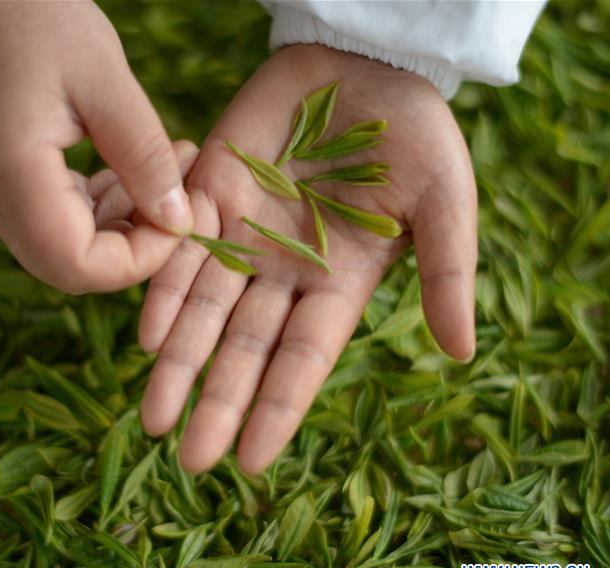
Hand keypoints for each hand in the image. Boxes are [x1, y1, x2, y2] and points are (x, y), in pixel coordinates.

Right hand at [0, 0, 193, 292]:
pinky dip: (91, 211)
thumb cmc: (41, 18)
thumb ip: (145, 157)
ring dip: (116, 228)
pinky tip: (120, 172)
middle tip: (176, 198)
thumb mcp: (109, 81)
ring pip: (59, 249)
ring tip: (157, 174)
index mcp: (10, 171)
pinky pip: (47, 222)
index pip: (76, 264)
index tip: (181, 218)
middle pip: (67, 267)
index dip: (137, 261)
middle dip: (132, 248)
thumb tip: (181, 222)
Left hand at [138, 45, 476, 474]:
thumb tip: (463, 354)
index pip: (303, 360)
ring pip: (204, 312)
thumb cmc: (416, 134)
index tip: (251, 462)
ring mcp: (243, 237)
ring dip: (177, 363)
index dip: (277, 409)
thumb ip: (446, 273)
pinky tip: (145, 336)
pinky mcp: (210, 196)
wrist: (363, 63)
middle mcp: (284, 272)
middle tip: (189, 461)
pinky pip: (182, 252)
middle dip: (217, 403)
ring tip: (152, 418)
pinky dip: (164, 292)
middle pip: (245, 349)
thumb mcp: (444, 202)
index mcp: (339, 284)